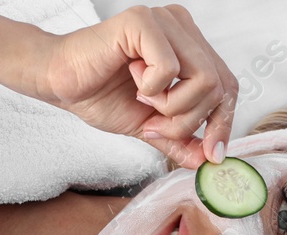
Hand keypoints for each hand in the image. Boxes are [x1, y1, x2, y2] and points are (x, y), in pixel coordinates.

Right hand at [32, 5, 238, 167]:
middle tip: (156, 127)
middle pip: (220, 86)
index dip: (223, 123)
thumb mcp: (149, 125)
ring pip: (203, 78)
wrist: (59, 82)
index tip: (211, 154)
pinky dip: (153, 88)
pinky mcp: (143, 21)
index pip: (228, 86)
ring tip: (143, 100)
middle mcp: (182, 28)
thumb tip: (206, 161)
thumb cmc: (98, 93)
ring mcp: (164, 21)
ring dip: (172, 107)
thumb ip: (179, 139)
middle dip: (190, 122)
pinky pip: (170, 67)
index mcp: (189, 46)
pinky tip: (132, 80)